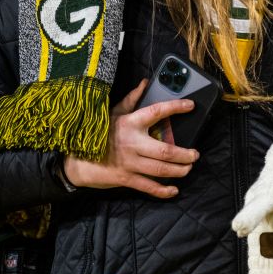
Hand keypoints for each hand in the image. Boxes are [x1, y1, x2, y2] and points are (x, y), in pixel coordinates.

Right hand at [62, 80, 198, 198]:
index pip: (156, 112)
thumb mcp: (113, 113)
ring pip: (160, 169)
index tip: (190, 106)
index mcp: (130, 123)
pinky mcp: (126, 178)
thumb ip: (132, 99)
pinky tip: (174, 190)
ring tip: (189, 168)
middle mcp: (132, 143)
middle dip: (184, 154)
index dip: (175, 108)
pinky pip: (148, 186)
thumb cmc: (99, 133)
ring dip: (179, 170)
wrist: (77, 159)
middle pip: (165, 151)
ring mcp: (129, 162)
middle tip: (195, 154)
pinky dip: (163, 190)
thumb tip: (145, 82)